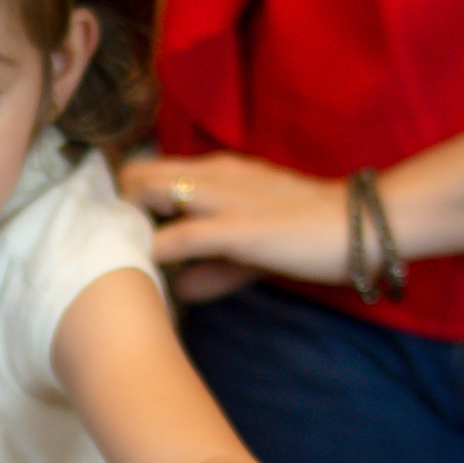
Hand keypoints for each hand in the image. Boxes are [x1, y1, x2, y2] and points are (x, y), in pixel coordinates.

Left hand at [119, 152, 348, 293]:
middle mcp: (213, 174)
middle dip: (114, 209)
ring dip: (128, 223)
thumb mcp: (249, 252)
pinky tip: (147, 272)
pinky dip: (158, 253)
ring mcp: (225, 197)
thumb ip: (211, 270)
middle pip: (138, 175)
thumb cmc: (306, 235)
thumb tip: (178, 292)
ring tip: (116, 256)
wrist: (359, 225)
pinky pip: (183, 238)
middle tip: (105, 246)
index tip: (107, 229)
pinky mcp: (239, 228)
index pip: (148, 170)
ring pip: (152, 193)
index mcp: (215, 171)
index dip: (121, 199)